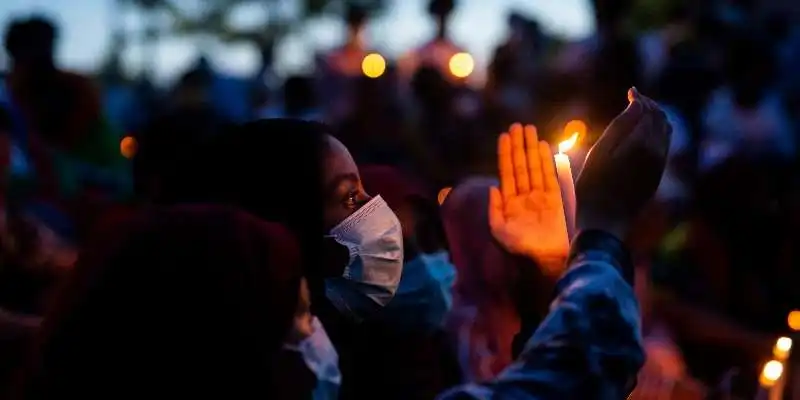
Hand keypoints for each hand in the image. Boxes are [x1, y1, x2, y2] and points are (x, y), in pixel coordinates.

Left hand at [489, 124, 568, 275]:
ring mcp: (539, 195)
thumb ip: (494, 208)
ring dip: (531, 148)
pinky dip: (545, 161)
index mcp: (508, 202)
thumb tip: (493, 186)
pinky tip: (542, 147)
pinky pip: (549, 175)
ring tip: (528, 129)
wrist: (543, 259)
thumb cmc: (519, 247)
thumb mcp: (498, 230)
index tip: (504, 136)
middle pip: (520, 165)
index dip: (505, 154)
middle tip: (516, 125)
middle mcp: (523, 195)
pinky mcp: (554, 198)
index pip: (506, 172)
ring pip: (534, 166)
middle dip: (518, 145)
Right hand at [576, 88, 670, 240]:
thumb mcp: (600, 152)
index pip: (648, 110)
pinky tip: (641, 134)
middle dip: (650, 106)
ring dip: (655, 119)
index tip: (630, 91)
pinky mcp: (656, 175)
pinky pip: (664, 146)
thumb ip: (620, 125)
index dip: (639, 98)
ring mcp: (659, 165)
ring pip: (666, 132)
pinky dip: (656, 133)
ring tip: (639, 114)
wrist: (605, 220)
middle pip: (661, 118)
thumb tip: (637, 103)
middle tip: (634, 100)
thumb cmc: (594, 185)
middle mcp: (657, 152)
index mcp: (643, 143)